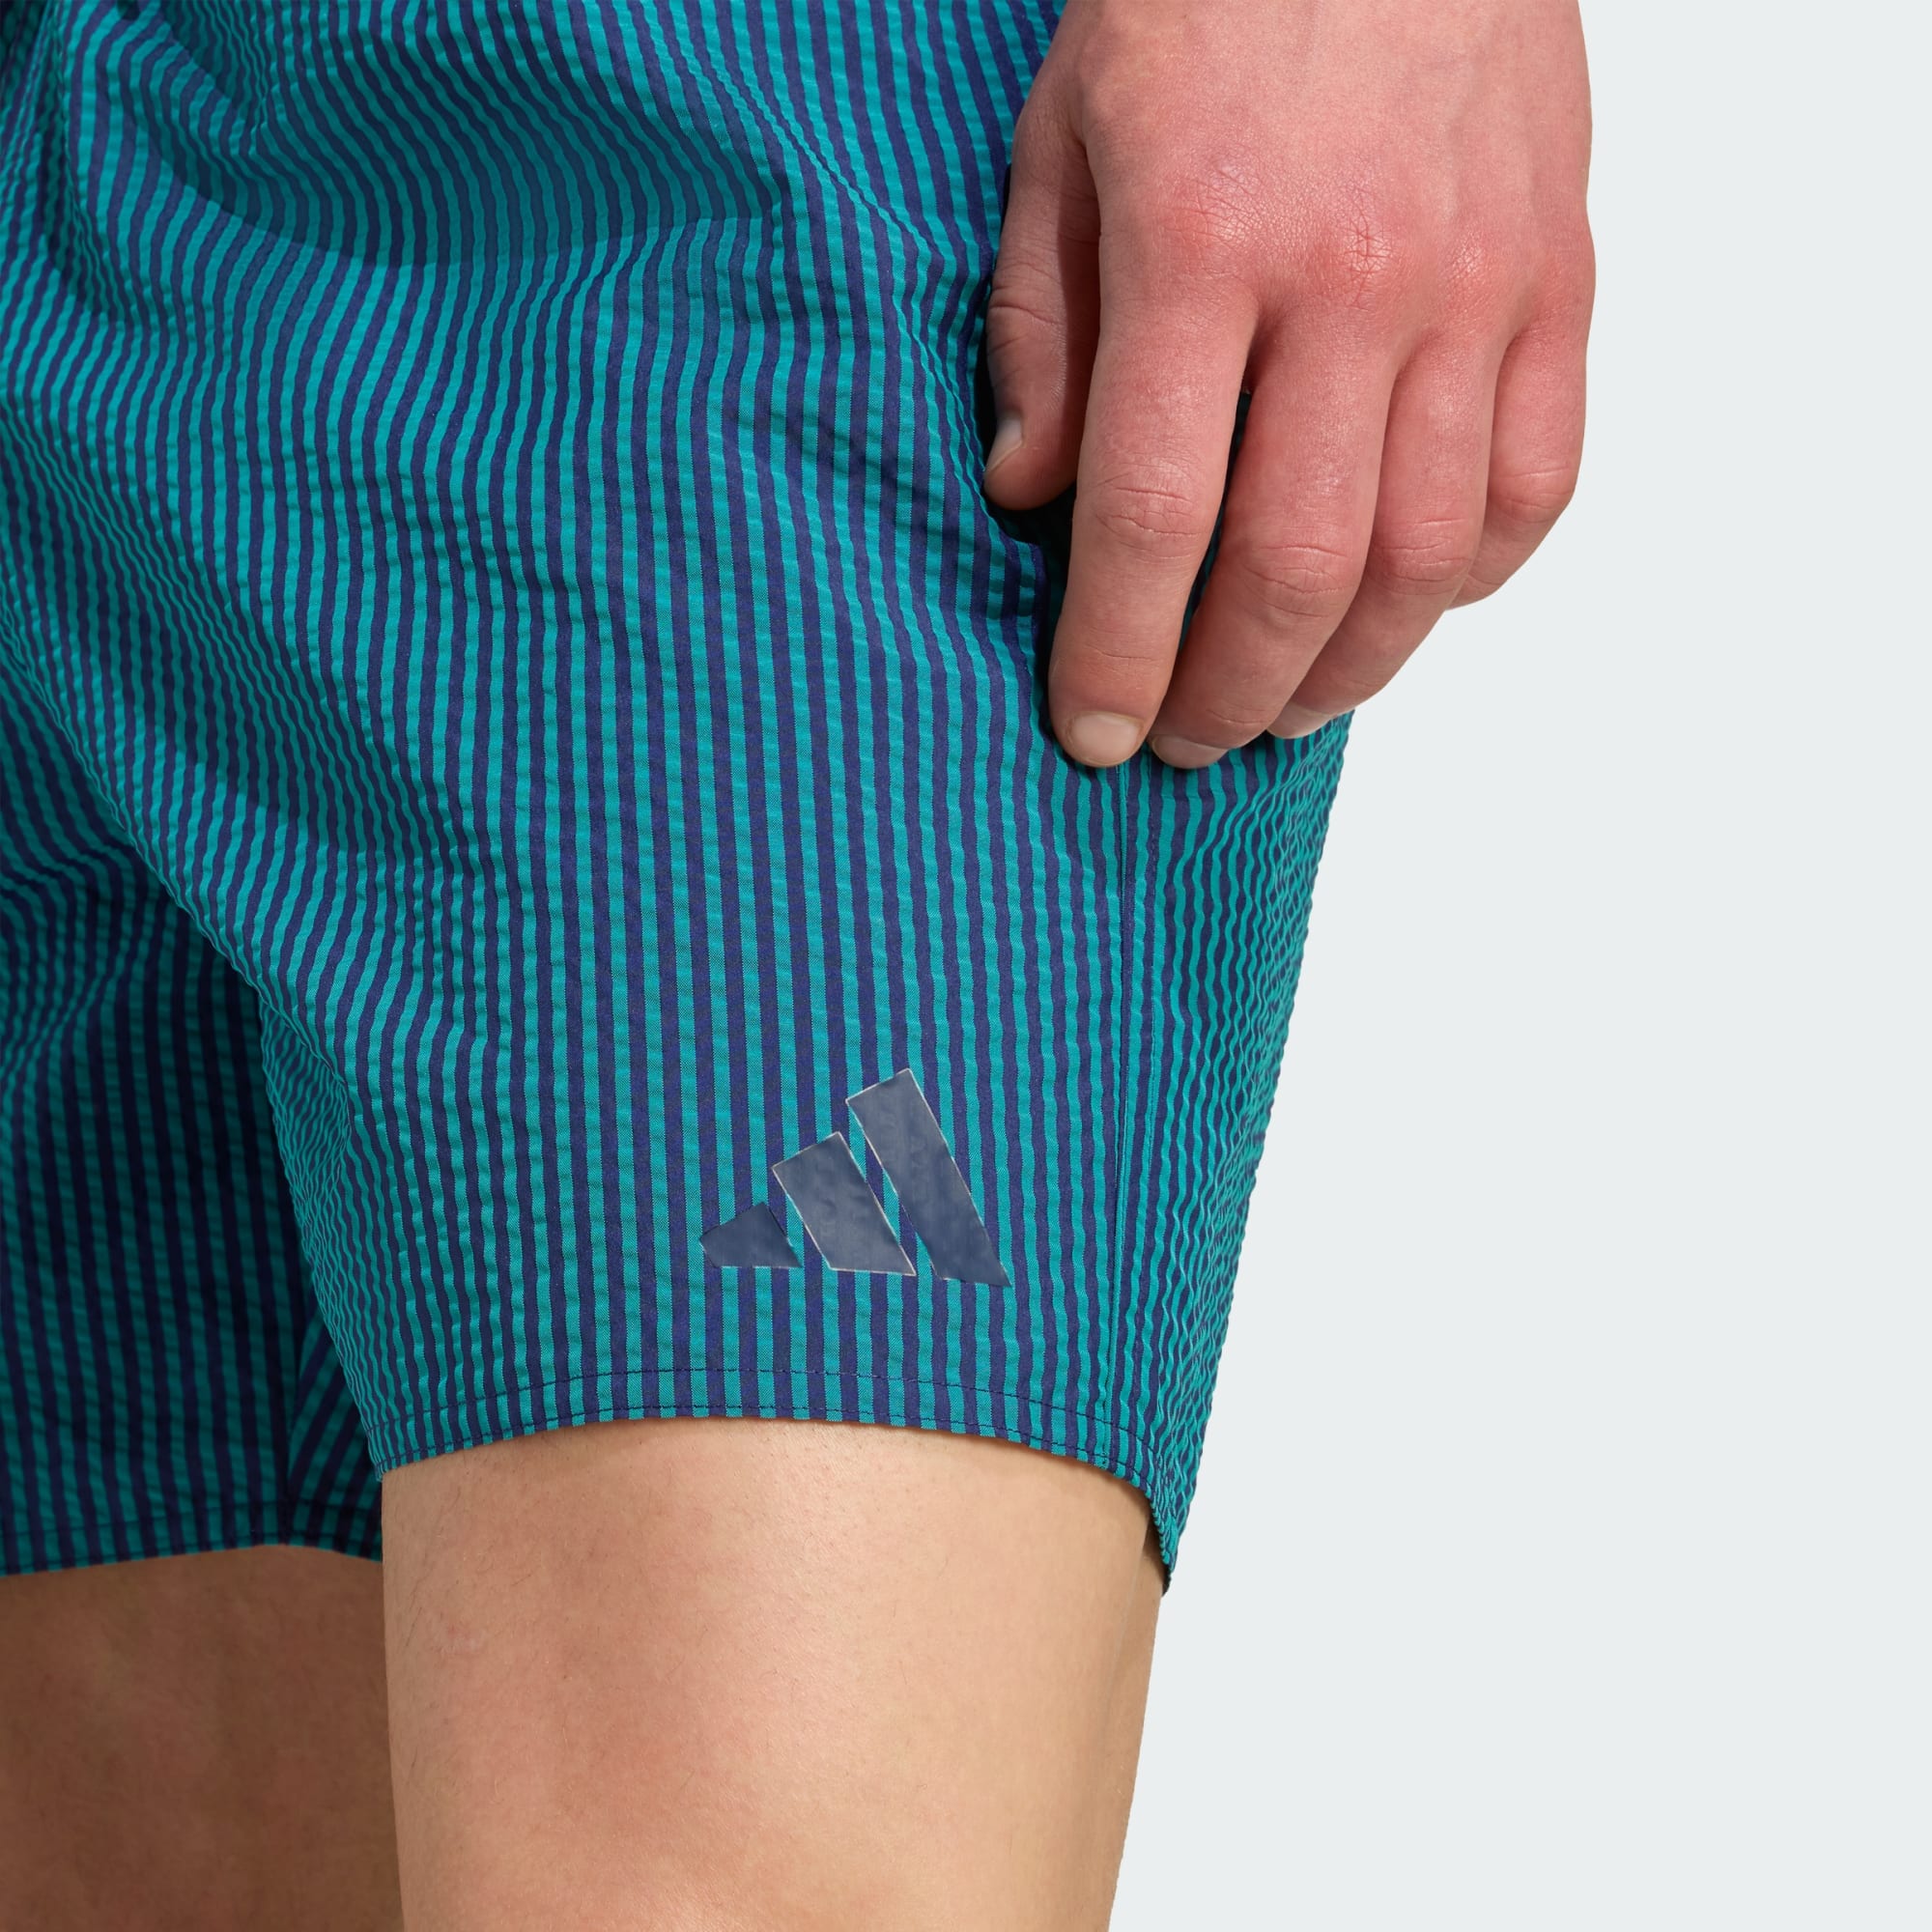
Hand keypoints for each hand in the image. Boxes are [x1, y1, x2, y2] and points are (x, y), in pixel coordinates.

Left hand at [983, 0, 1593, 766]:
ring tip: (1282, 706)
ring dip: (1350, 669)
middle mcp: (1359, 280)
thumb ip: (1044, 327)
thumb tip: (1032, 494)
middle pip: (1301, 568)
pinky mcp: (1559, 278)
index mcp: (1209, 242)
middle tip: (1185, 741)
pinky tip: (1401, 605)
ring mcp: (1480, 284)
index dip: (1117, 654)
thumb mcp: (1064, 135)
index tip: (1091, 731)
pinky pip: (1535, 481)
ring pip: (1429, 555)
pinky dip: (1468, 576)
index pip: (1159, 516)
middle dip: (1229, 692)